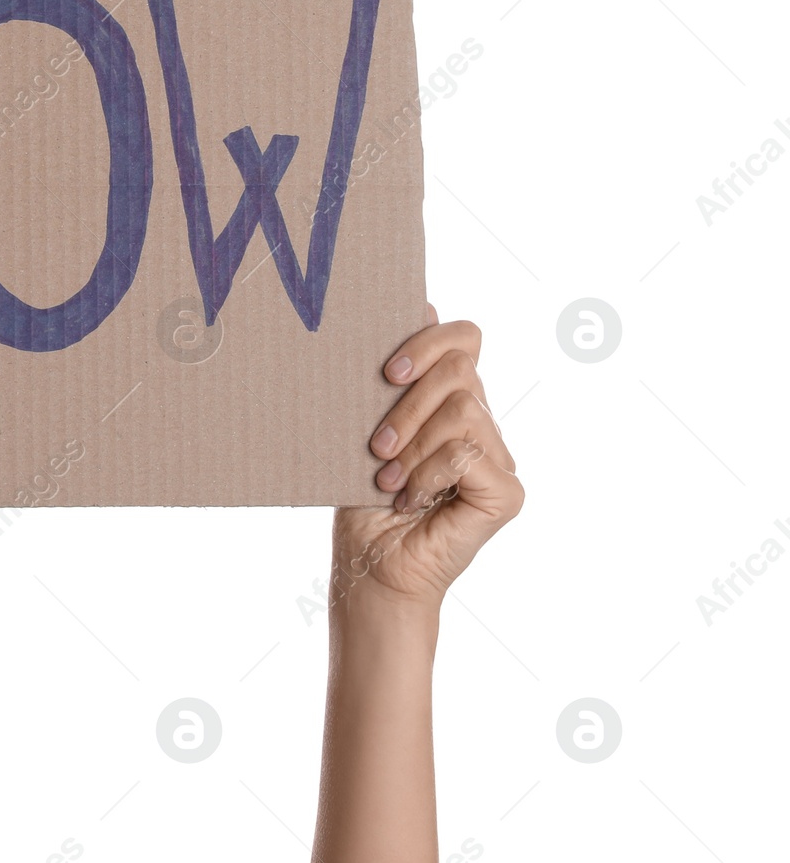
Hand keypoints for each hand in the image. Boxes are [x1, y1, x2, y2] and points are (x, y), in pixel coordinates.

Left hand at [332, 306, 522, 614]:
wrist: (367, 564)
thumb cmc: (359, 496)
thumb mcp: (366, 421)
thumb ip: (395, 374)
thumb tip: (421, 302)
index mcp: (449, 399)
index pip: (464, 338)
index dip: (428, 341)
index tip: (386, 373)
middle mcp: (481, 423)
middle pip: (461, 368)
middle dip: (408, 403)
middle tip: (376, 444)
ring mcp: (499, 457)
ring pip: (463, 409)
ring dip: (414, 443)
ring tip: (389, 478)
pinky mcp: (507, 491)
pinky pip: (468, 451)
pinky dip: (428, 473)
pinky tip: (411, 498)